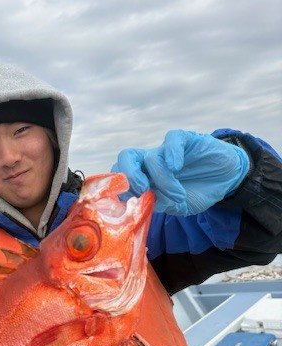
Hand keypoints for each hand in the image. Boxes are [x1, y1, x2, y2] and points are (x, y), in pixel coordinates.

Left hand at [111, 130, 249, 215]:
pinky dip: (171, 153)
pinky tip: (177, 167)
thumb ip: (157, 203)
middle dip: (128, 174)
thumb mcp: (176, 206)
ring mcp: (167, 150)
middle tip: (141, 189)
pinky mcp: (186, 140)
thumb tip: (137, 205)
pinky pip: (172, 140)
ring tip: (178, 195)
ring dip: (163, 180)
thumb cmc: (196, 192)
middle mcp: (151, 162)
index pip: (121, 175)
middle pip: (126, 157)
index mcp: (144, 177)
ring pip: (151, 157)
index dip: (119, 187)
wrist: (226, 180)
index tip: (127, 202)